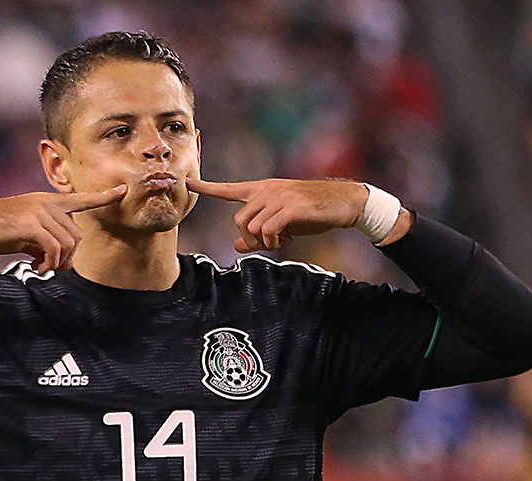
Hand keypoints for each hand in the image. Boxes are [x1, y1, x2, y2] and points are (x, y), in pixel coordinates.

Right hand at [0, 185, 126, 273]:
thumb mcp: (25, 234)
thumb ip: (45, 240)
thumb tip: (60, 261)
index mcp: (47, 201)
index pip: (81, 199)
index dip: (103, 197)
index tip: (123, 192)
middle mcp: (47, 203)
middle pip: (77, 235)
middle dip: (69, 257)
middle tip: (50, 268)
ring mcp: (40, 212)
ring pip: (68, 244)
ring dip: (58, 263)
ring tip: (41, 268)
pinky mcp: (31, 224)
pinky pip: (54, 248)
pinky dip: (49, 263)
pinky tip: (36, 267)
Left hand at [186, 178, 368, 252]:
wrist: (343, 203)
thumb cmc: (312, 213)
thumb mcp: (282, 224)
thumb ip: (258, 235)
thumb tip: (236, 246)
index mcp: (262, 190)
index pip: (228, 189)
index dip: (207, 188)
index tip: (187, 182)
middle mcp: (267, 190)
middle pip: (239, 221)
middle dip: (250, 239)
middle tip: (270, 243)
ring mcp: (278, 196)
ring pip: (252, 227)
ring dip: (264, 242)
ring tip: (282, 239)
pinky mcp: (291, 206)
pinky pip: (268, 230)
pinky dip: (274, 241)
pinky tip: (287, 239)